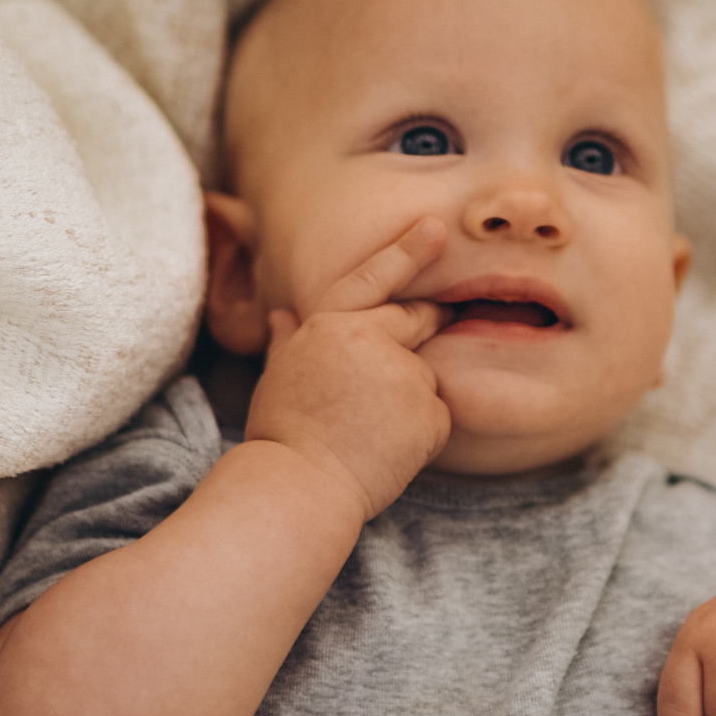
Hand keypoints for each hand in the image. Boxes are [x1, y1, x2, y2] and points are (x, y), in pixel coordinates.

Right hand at [246, 218, 452, 519]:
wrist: (300, 487)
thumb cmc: (283, 434)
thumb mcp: (279, 376)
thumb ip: (290, 341)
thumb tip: (282, 316)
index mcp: (330, 324)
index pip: (374, 278)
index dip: (406, 251)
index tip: (436, 228)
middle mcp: (372, 339)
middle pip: (418, 319)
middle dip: (427, 326)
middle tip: (402, 364)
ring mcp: (406, 373)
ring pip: (425, 376)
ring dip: (408, 399)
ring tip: (369, 434)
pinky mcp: (429, 410)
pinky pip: (437, 416)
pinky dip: (421, 432)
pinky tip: (387, 452)